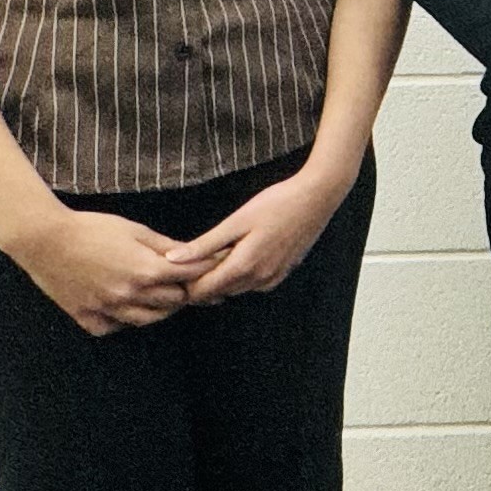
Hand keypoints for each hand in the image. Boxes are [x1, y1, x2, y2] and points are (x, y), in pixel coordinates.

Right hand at [10, 207, 195, 335]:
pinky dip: (123, 320)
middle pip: (174, 302)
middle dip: (183, 289)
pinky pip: (114, 327)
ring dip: (159, 308)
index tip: (211, 264)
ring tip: (160, 294)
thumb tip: (192, 252)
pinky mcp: (87, 317)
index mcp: (145, 270)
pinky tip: (124, 307)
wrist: (44, 239)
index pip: (189, 276)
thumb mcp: (134, 230)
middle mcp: (130, 295)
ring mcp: (108, 309)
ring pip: (148, 319)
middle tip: (185, 280)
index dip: (203, 269)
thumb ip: (164, 245)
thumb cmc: (90, 228)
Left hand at [170, 158, 357, 304]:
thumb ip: (204, 244)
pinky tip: (238, 252)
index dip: (185, 282)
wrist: (317, 198)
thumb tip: (173, 259)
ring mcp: (272, 278)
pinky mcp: (282, 273)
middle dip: (201, 279)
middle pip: (217, 293)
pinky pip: (252, 283)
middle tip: (193, 254)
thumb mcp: (236, 221)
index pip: (202, 291)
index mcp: (243, 267)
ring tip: (215, 250)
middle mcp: (258, 280)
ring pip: (234, 288)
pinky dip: (239, 274)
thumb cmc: (277, 203)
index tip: (178, 264)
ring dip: (221, 276)